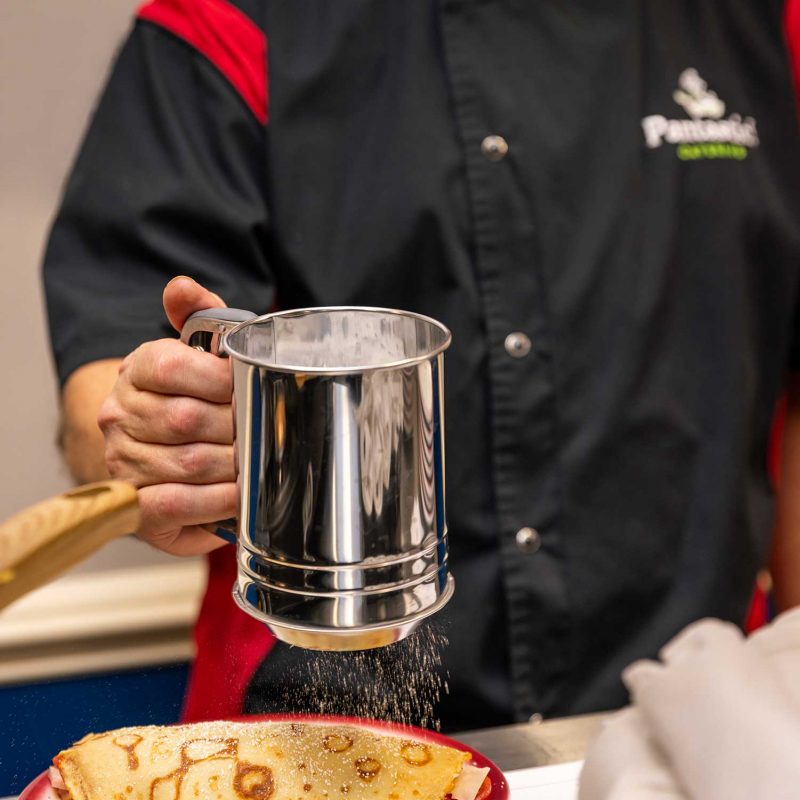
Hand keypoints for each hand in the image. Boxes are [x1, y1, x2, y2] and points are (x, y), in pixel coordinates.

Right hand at [98, 276, 236, 554]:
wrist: (152, 448)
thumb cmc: (188, 397)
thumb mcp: (196, 352)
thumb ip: (202, 318)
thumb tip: (181, 286)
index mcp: (137, 370)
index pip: (170, 366)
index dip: (219, 378)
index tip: (254, 387)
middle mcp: (120, 415)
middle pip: (185, 418)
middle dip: (237, 426)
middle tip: (269, 429)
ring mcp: (123, 462)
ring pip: (187, 463)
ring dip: (234, 464)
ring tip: (263, 461)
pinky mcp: (137, 507)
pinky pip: (175, 503)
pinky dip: (215, 501)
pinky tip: (240, 493)